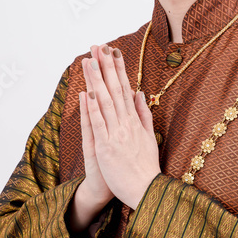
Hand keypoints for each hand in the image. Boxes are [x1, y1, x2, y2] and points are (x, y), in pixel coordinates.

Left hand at [81, 43, 160, 209]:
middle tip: (99, 46)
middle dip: (106, 67)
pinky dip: (94, 109)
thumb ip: (144, 115)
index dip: (118, 69)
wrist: (147, 191)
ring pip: (105, 102)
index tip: (113, 51)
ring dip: (97, 80)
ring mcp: (117, 135)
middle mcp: (127, 124)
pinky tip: (88, 93)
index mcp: (135, 121)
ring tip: (90, 60)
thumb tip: (139, 93)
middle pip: (115, 90)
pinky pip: (99, 124)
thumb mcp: (149, 138)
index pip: (125, 89)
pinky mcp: (107, 147)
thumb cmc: (145, 168)